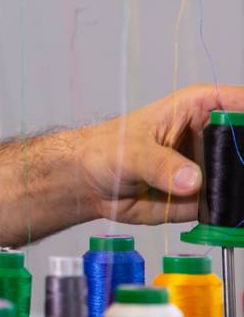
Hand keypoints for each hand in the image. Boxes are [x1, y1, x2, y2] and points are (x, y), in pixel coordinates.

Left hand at [74, 83, 243, 224]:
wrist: (89, 183)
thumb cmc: (105, 150)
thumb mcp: (130, 152)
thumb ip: (160, 164)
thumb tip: (192, 181)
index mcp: (199, 107)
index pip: (241, 103)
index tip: (243, 140)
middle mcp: (211, 137)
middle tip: (228, 172)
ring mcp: (211, 168)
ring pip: (240, 177)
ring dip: (239, 188)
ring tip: (214, 192)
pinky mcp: (206, 197)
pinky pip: (228, 206)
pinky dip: (231, 211)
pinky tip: (228, 213)